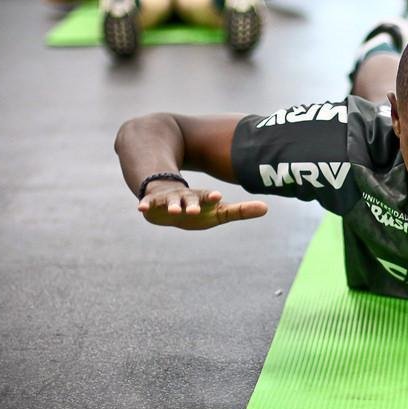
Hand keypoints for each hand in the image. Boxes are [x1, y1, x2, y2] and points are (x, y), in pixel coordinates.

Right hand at [137, 182, 267, 229]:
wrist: (170, 199)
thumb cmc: (199, 208)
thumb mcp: (219, 212)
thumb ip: (240, 211)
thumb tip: (267, 208)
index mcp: (202, 199)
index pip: (208, 197)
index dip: (212, 197)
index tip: (218, 197)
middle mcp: (186, 196)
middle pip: (189, 199)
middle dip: (192, 204)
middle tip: (195, 210)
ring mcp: (169, 199)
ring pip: (171, 201)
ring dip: (173, 205)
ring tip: (175, 211)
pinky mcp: (154, 203)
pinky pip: (149, 203)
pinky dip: (145, 205)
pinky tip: (141, 208)